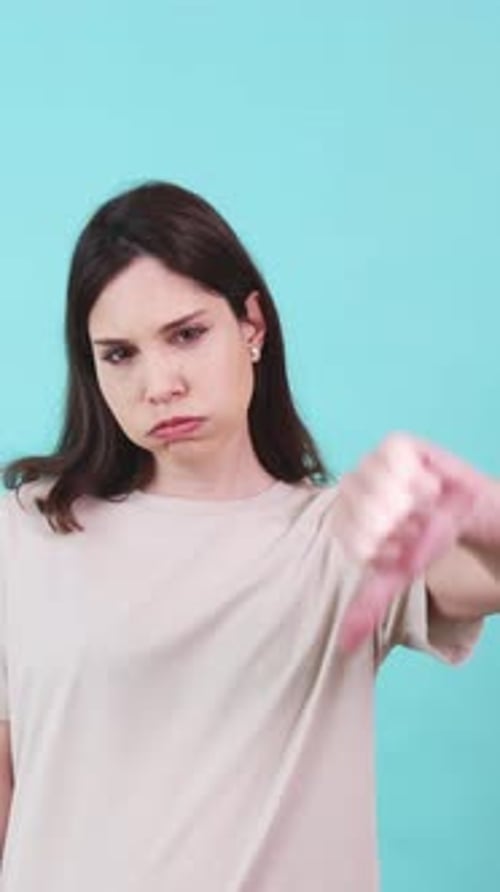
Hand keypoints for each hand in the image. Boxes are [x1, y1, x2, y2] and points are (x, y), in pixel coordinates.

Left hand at [334, 432, 489, 651]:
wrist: (469, 509)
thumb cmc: (429, 537)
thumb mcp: (400, 574)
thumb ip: (369, 605)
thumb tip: (344, 645)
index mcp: (341, 514)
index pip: (355, 542)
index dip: (389, 552)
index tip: (403, 546)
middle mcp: (350, 484)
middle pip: (370, 520)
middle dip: (405, 532)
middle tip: (417, 526)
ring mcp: (371, 460)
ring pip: (388, 497)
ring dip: (416, 510)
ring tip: (424, 507)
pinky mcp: (397, 443)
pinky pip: (404, 471)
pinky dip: (424, 486)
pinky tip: (431, 486)